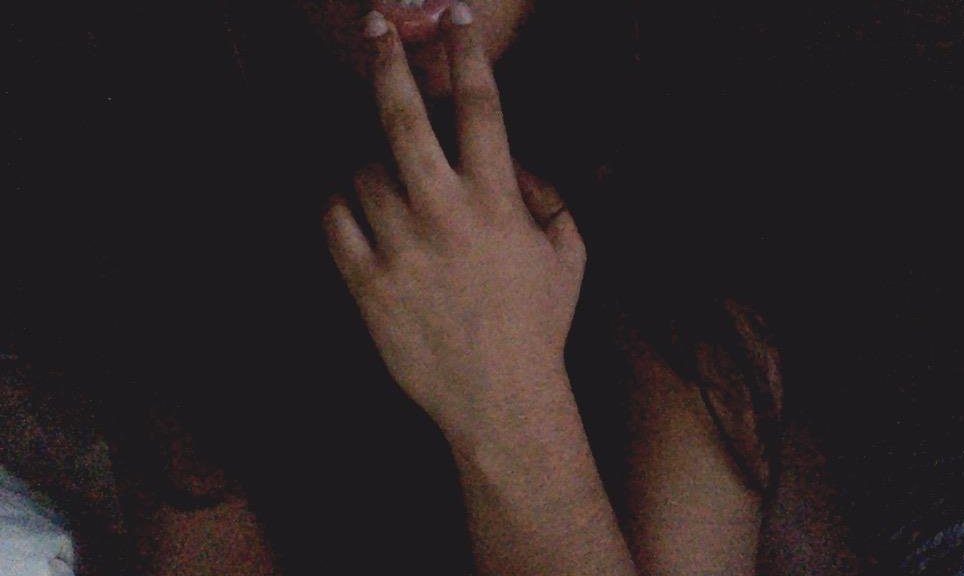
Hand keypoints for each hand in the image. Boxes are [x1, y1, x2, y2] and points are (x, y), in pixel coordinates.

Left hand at [321, 5, 585, 433]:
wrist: (498, 399)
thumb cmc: (538, 325)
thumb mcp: (569, 256)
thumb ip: (552, 198)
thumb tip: (520, 165)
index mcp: (497, 201)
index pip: (479, 105)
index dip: (466, 52)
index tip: (456, 18)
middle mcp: (443, 213)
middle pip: (402, 118)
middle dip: (385, 62)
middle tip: (374, 30)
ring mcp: (398, 247)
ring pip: (361, 168)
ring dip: (368, 156)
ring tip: (383, 170)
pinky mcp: (365, 282)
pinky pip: (333, 219)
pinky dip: (338, 201)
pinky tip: (351, 202)